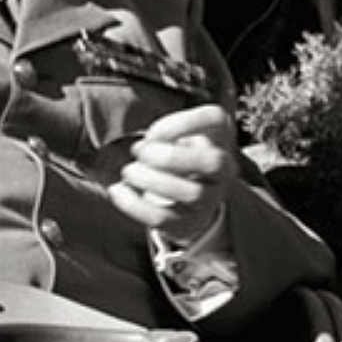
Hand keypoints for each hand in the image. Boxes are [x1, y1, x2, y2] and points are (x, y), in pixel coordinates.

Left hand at [108, 103, 237, 244]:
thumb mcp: (177, 135)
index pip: (216, 118)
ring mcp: (210, 199)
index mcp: (220, 137)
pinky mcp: (188, 223)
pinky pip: (164, 217)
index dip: (183, 122)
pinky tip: (117, 190)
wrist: (189, 202)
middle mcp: (223, 169)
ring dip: (151, 180)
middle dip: (171, 157)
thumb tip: (145, 147)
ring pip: (192, 193)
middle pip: (213, 162)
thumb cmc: (178, 157)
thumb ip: (164, 132)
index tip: (153, 132)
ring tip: (129, 172)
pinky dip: (134, 204)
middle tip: (140, 152)